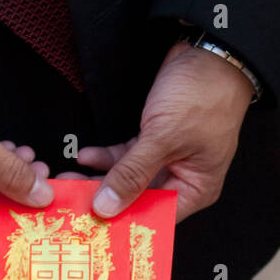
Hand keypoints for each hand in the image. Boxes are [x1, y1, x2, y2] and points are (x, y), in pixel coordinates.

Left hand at [86, 40, 253, 221]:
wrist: (209, 53)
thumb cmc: (204, 96)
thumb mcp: (164, 138)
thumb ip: (133, 174)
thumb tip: (107, 206)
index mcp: (197, 188)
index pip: (156, 217)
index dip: (123, 223)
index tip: (90, 226)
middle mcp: (184, 178)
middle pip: (139, 199)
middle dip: (105, 199)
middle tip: (71, 202)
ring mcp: (168, 158)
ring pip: (129, 178)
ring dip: (100, 178)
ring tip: (71, 180)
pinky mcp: (156, 138)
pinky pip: (127, 157)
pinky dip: (107, 157)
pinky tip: (87, 158)